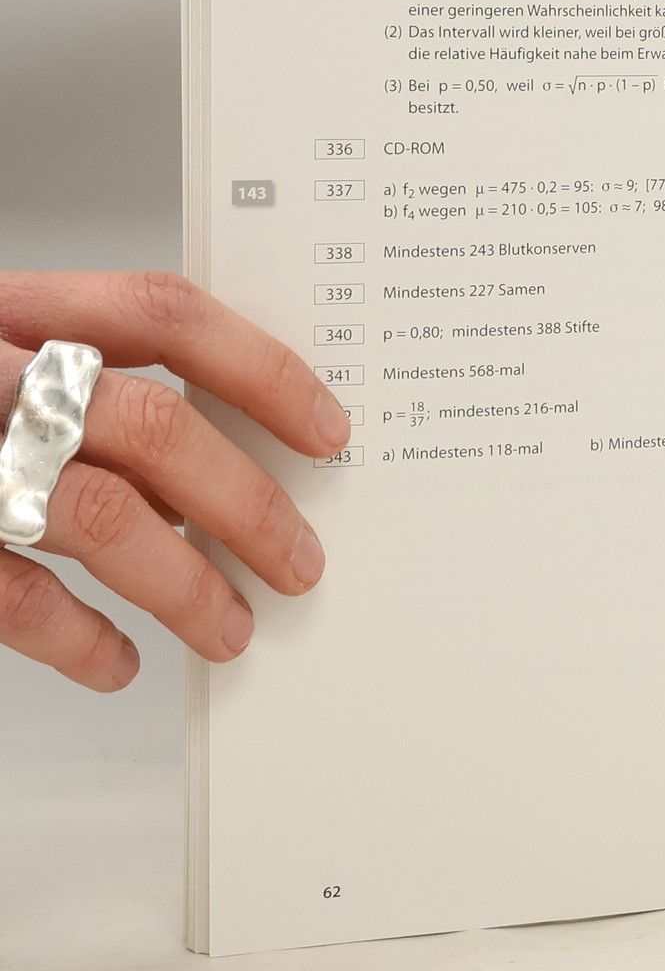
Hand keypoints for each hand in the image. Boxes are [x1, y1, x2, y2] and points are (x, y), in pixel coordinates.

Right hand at [0, 272, 349, 690]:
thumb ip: (79, 373)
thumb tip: (216, 448)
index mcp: (4, 308)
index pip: (160, 310)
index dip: (259, 367)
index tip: (327, 428)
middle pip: (151, 422)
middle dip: (247, 501)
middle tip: (299, 561)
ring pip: (96, 513)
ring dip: (185, 582)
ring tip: (230, 629)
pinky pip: (6, 593)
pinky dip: (77, 638)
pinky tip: (115, 662)